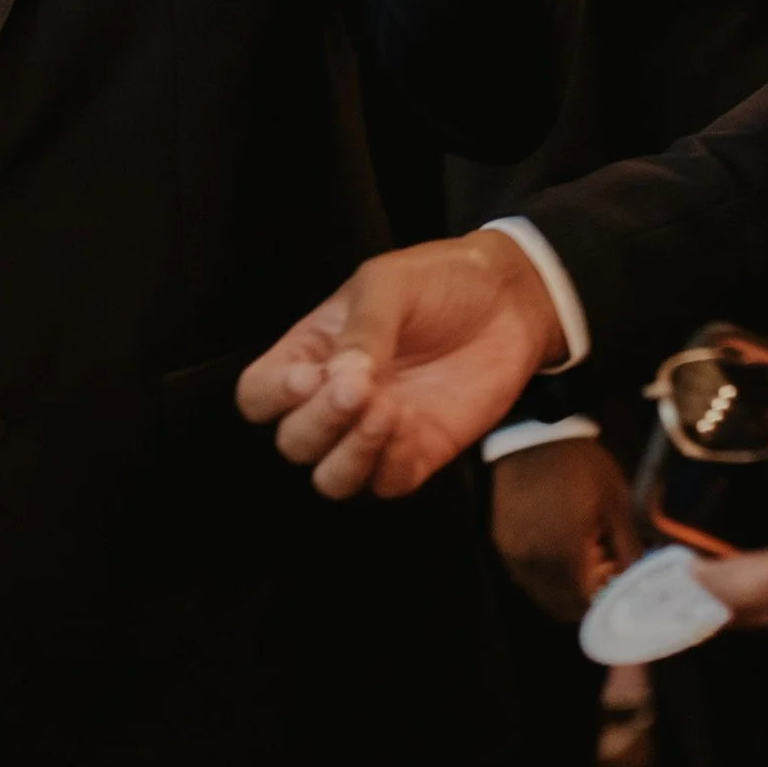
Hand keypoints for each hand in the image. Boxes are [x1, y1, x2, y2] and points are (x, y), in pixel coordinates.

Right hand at [238, 229, 564, 499]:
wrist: (509, 299)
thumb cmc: (438, 281)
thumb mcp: (389, 285)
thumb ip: (362, 331)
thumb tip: (341, 382)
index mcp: (311, 353)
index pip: (258, 396)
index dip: (273, 397)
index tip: (312, 376)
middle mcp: (334, 400)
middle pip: (293, 443)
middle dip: (319, 424)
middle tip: (361, 390)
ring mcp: (375, 432)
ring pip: (331, 480)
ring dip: (350, 456)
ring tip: (387, 413)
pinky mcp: (418, 454)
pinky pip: (386, 485)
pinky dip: (390, 464)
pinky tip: (412, 425)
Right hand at [493, 439, 637, 625]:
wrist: (534, 435)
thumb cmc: (582, 467)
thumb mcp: (615, 503)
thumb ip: (628, 549)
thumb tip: (642, 583)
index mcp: (564, 553)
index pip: (583, 604)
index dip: (603, 606)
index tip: (618, 594)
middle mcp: (533, 562)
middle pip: (560, 605)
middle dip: (585, 601)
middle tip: (604, 579)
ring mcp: (513, 554)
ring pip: (541, 593)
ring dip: (564, 590)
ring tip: (584, 563)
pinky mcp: (502, 544)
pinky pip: (525, 575)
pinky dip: (546, 576)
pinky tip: (560, 553)